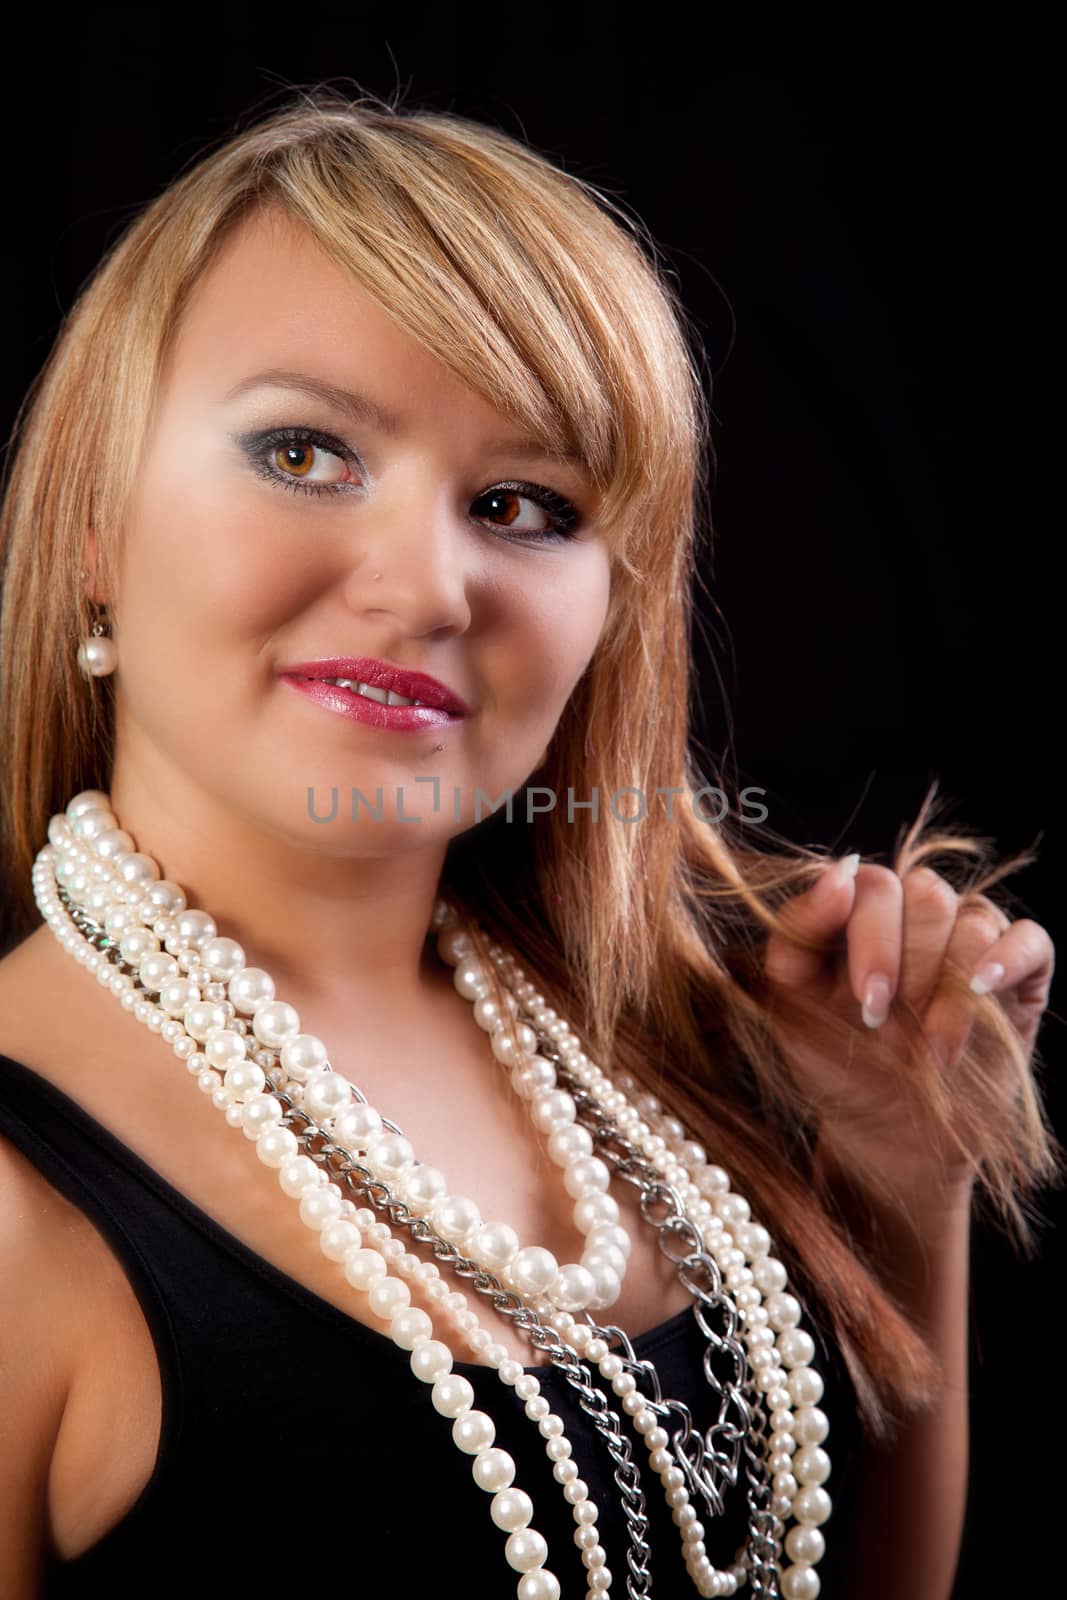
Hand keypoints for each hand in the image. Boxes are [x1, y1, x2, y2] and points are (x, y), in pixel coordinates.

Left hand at [762, 856, 1054, 1224]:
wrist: (889, 1135)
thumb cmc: (836, 1063)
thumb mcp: (792, 1004)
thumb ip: (797, 932)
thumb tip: (838, 875)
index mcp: (859, 914)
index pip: (872, 881)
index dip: (870, 933)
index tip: (866, 997)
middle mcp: (916, 917)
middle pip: (926, 891)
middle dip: (908, 963)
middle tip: (889, 1023)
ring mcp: (970, 941)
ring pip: (973, 918)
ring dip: (950, 986)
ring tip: (931, 1048)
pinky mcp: (1021, 974)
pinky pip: (1030, 938)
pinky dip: (1008, 959)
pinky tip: (984, 990)